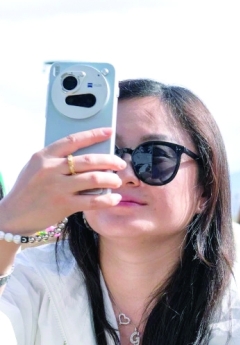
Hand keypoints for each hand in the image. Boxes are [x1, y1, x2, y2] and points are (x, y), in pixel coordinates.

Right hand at [0, 128, 124, 234]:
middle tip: (120, 164)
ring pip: (94, 179)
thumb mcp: (37, 167)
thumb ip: (57, 160)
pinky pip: (93, 201)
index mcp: (44, 156)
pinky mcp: (64, 205)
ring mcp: (58, 187)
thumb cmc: (30, 188)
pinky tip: (115, 198)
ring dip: (111, 179)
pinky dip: (108, 199)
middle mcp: (51, 169)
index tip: (109, 131)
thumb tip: (88, 156)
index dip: (93, 135)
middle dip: (110, 161)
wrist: (15, 213)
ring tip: (117, 181)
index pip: (73, 140)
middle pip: (89, 160)